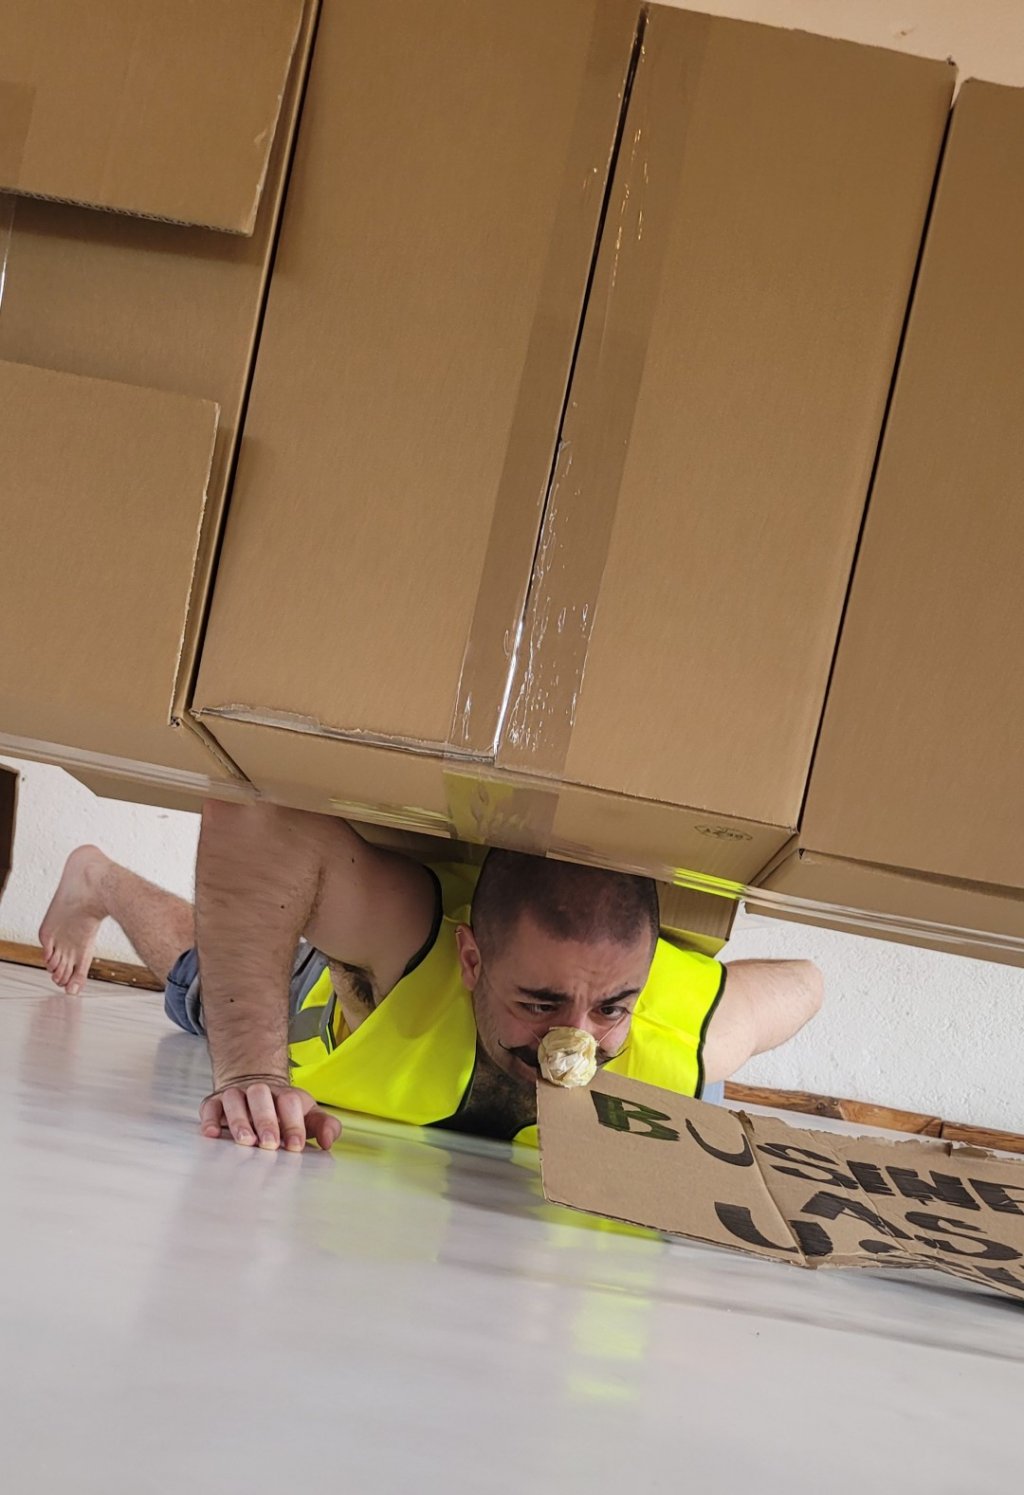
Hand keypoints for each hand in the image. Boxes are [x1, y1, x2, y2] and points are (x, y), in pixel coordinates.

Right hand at [199, 1076, 341, 1151]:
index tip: (295, 1145)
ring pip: (234, 1099)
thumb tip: (329, 1142)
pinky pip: (210, 1107)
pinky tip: (212, 1134)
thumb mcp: (308, 1116)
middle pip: (261, 1096)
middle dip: (266, 1120)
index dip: (293, 1123)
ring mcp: (236, 1095)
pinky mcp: (214, 1103)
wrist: (254, 1091)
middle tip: (270, 1144)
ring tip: (246, 1141)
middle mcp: (259, 1092)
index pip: (290, 1102)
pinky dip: (210, 1119)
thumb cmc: (283, 1112)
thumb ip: (325, 1126)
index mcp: (284, 1095)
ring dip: (239, 1120)